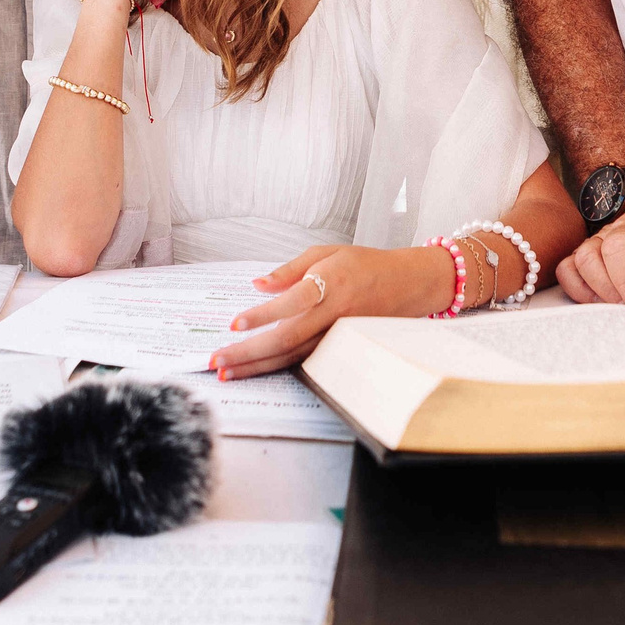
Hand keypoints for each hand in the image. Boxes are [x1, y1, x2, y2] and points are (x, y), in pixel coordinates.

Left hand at [208, 244, 454, 379]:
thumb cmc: (364, 265)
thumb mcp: (327, 252)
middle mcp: (334, 314)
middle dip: (249, 352)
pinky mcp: (338, 347)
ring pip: (293, 357)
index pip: (293, 303)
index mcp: (331, 285)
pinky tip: (255, 371)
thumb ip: (290, 270)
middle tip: (217, 360)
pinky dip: (277, 368)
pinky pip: (304, 361)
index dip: (264, 315)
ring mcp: (337, 335)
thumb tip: (258, 285)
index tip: (236, 323)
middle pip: (287, 339)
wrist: (407, 285)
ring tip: (227, 372)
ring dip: (257, 367)